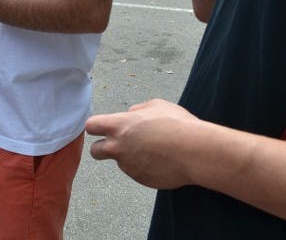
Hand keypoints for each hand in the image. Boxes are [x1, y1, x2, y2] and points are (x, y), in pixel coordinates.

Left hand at [86, 98, 200, 189]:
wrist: (194, 152)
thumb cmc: (176, 125)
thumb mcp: (156, 105)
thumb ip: (137, 111)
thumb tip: (130, 115)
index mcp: (118, 125)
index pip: (91, 126)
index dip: (96, 127)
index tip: (102, 128)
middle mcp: (118, 147)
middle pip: (95, 151)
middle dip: (102, 148)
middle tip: (117, 145)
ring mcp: (128, 165)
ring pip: (121, 162)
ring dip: (130, 157)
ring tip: (155, 150)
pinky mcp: (140, 179)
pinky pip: (138, 172)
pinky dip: (145, 167)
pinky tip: (162, 160)